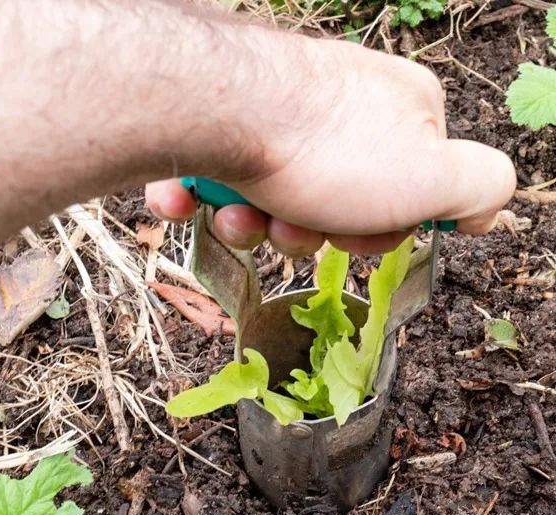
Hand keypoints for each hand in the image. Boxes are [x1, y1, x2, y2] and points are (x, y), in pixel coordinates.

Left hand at [146, 41, 514, 256]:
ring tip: (245, 216)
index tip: (355, 235)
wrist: (219, 109)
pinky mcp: (228, 127)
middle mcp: (340, 108)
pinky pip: (228, 182)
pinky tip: (204, 201)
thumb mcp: (433, 178)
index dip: (378, 230)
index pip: (405, 190)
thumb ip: (479, 187)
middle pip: (334, 203)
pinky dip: (216, 202)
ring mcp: (281, 115)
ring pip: (277, 202)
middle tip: (291, 227)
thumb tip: (482, 211)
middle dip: (310, 233)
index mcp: (399, 110)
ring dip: (260, 227)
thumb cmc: (327, 149)